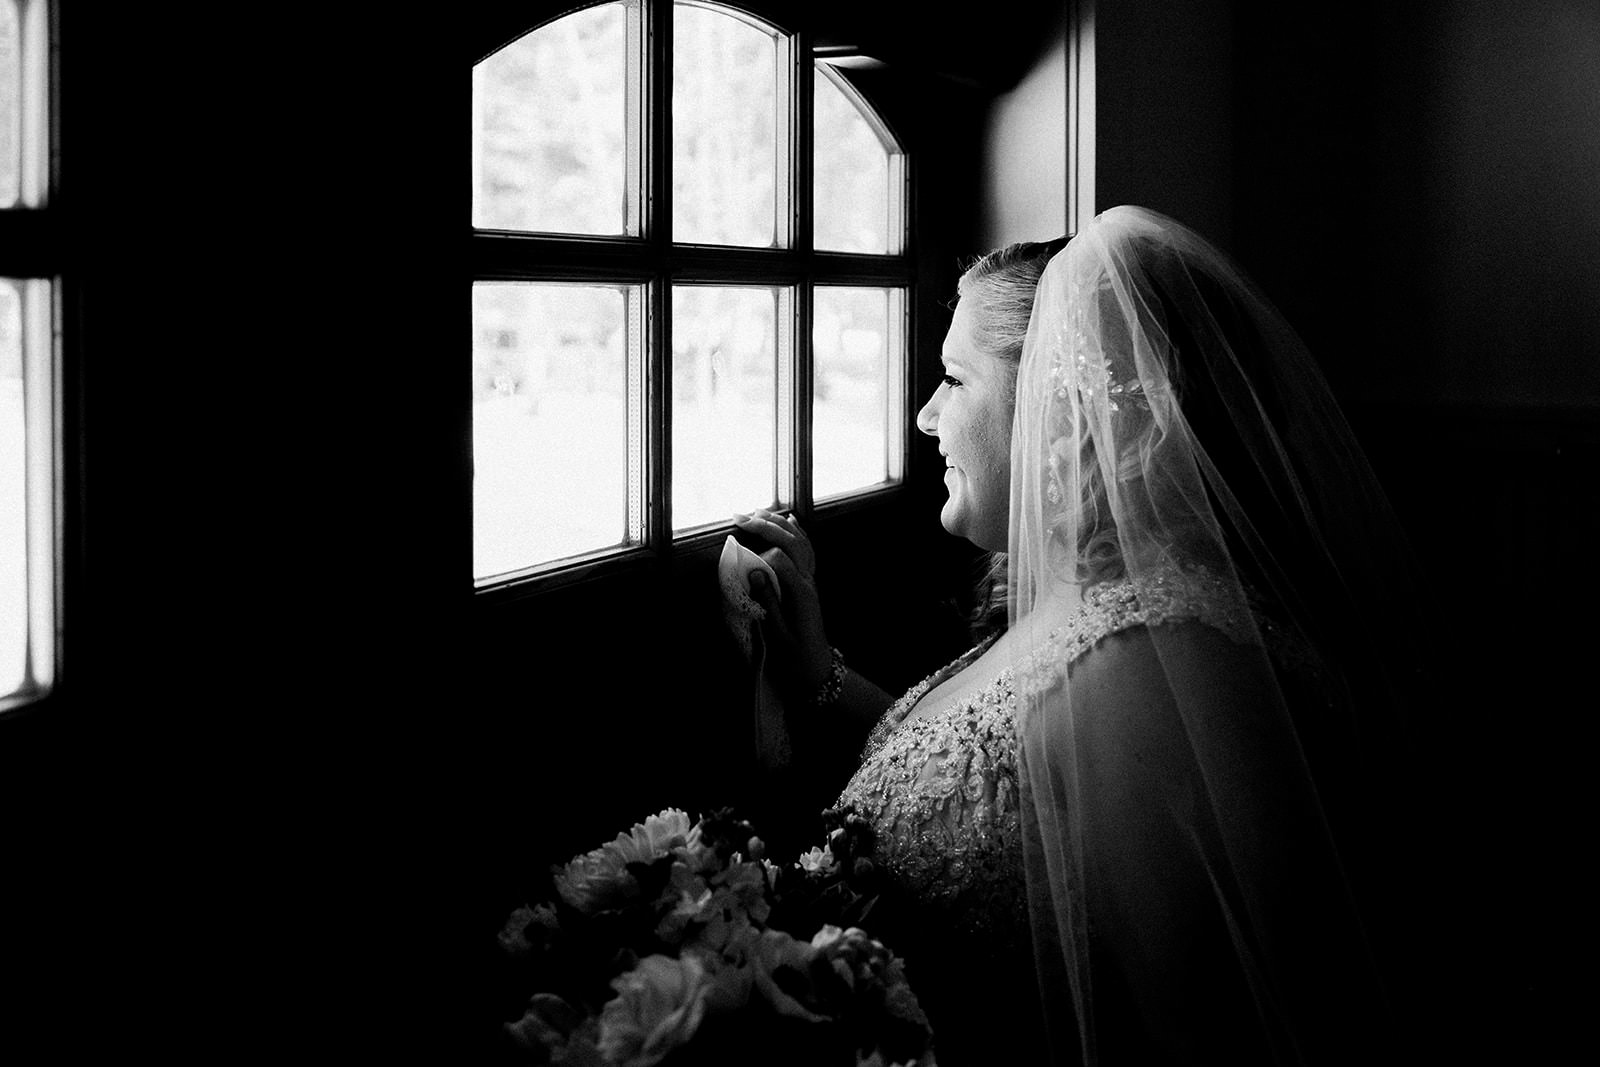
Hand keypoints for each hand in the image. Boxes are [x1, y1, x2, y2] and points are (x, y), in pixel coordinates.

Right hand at [733, 508, 832, 694]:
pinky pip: (806, 549)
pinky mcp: (809, 582)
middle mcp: (808, 581)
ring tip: (756, 512)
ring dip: (778, 523)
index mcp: (801, 594)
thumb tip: (756, 571)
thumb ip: (767, 600)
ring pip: (800, 540)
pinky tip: (787, 521)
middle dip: (765, 525)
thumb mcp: (777, 634)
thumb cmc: (794, 657)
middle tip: (739, 517)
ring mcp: (811, 579)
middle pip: (792, 541)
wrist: (815, 668)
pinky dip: (796, 532)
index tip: (744, 563)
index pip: (782, 559)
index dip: (761, 556)